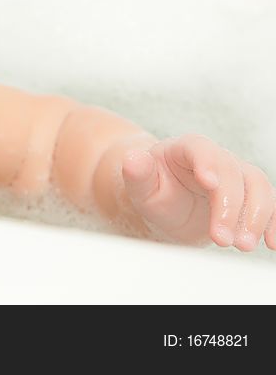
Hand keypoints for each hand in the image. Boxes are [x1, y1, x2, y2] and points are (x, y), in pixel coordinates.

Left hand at [121, 134, 275, 250]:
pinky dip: (273, 223)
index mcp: (186, 148)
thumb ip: (137, 174)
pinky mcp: (250, 195)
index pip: (201, 149)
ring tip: (243, 245)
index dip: (207, 163)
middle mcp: (216, 157)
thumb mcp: (140, 187)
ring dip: (255, 217)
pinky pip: (270, 204)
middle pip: (232, 173)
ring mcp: (236, 175)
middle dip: (230, 207)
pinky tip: (272, 243)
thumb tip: (132, 159)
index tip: (209, 184)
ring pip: (258, 186)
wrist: (167, 204)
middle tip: (222, 239)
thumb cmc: (152, 191)